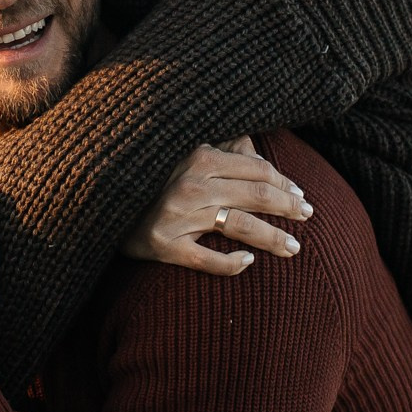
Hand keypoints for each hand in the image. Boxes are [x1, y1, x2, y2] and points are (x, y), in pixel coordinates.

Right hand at [123, 137, 310, 275]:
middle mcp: (191, 185)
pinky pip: (207, 260)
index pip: (257, 170)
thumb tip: (258, 151)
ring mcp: (178, 217)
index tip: (301, 194)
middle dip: (289, 207)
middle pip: (257, 196)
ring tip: (294, 248)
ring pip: (241, 227)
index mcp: (200, 157)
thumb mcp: (186, 154)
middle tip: (309, 216)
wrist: (102, 205)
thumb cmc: (153, 178)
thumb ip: (224, 148)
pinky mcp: (164, 246)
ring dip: (274, 238)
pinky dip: (231, 263)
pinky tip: (249, 263)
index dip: (284, 182)